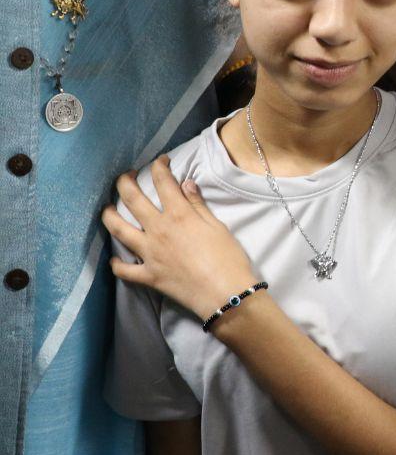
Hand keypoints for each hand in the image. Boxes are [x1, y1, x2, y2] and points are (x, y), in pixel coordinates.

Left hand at [102, 156, 255, 317]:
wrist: (226, 294)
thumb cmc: (229, 259)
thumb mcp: (218, 227)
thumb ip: (198, 205)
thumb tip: (185, 184)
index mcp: (179, 215)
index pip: (163, 182)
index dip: (160, 167)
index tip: (160, 161)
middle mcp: (158, 230)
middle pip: (132, 199)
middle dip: (125, 182)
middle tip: (126, 176)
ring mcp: (149, 254)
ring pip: (118, 230)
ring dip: (109, 216)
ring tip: (108, 209)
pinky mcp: (148, 276)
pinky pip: (124, 270)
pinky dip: (117, 264)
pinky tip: (116, 259)